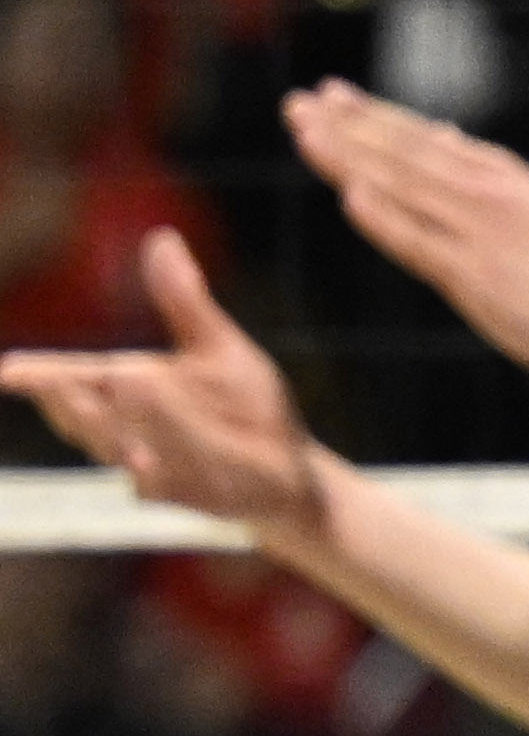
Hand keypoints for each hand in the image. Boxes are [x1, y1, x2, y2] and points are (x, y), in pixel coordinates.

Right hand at [0, 231, 320, 539]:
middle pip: (87, 419)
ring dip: (125, 432)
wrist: (293, 470)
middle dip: (77, 406)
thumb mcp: (219, 349)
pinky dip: (170, 474)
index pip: (76, 378)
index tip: (7, 371)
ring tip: (131, 395)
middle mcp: (134, 429)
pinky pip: (177, 487)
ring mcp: (161, 468)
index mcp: (131, 388)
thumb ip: (185, 302)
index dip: (41, 376)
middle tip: (70, 386)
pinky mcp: (196, 497)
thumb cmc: (246, 406)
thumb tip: (162, 238)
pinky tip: (155, 463)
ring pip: (128, 452)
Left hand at [287, 80, 528, 398]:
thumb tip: (442, 131)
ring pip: (401, 186)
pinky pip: (419, 242)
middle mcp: (485, 192)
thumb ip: (477, 172)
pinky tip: (349, 195)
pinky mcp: (475, 275)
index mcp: (498, 174)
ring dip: (349, 157)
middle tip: (296, 102)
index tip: (328, 94)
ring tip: (304, 131)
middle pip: (401, 153)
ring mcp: (479, 232)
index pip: (420, 137)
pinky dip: (384, 217)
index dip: (370, 115)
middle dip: (345, 126)